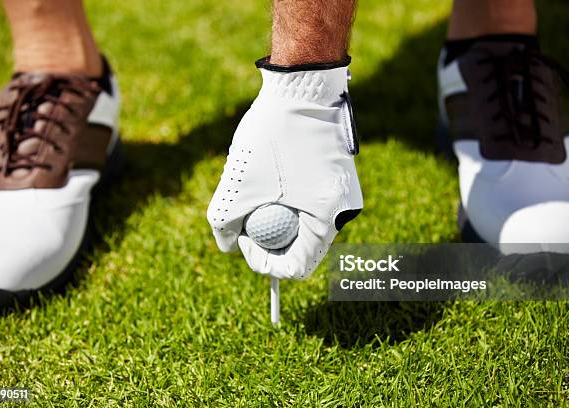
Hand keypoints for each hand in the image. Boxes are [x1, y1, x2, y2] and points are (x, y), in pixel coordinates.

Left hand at [207, 57, 362, 278]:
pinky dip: (286, 202)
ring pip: (303, 225)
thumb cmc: (271, 135)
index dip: (264, 263)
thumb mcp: (237, 185)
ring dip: (275, 219)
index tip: (243, 239)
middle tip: (245, 220)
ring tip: (255, 191)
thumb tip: (228, 246)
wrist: (301, 85)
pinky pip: (309, 204)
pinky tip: (269, 177)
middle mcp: (343, 211)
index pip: (297, 267)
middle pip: (300, 248)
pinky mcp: (337, 177)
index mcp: (327, 218)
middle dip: (268, 241)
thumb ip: (225, 224)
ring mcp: (343, 193)